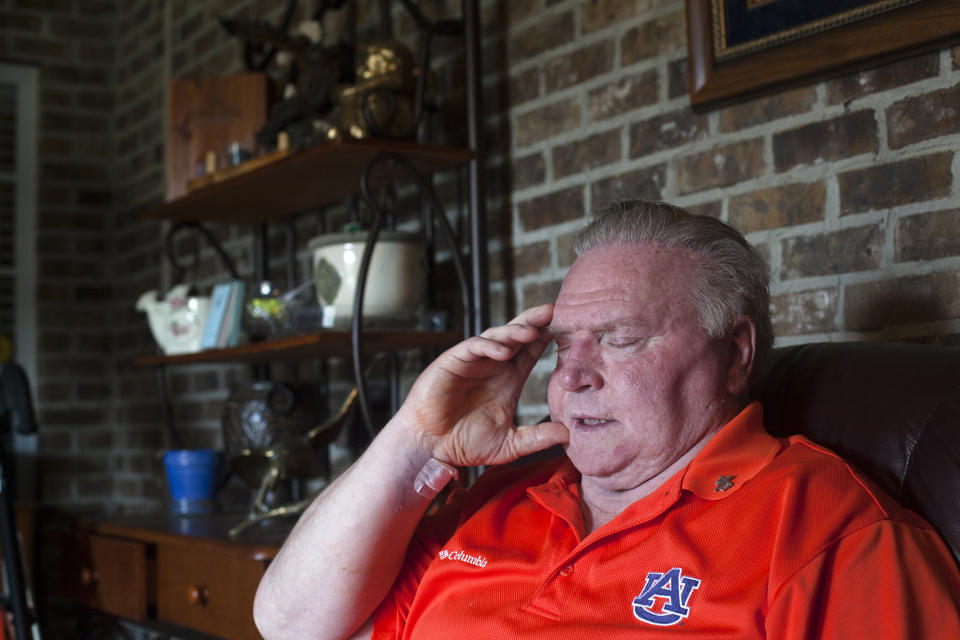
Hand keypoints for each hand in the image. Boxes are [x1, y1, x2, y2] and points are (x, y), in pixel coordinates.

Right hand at [394, 304, 568, 465]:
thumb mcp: (510, 444)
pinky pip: (473, 346)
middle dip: (534, 322)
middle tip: (553, 312)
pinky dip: (489, 346)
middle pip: (517, 336)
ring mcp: (473, 362)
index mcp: (508, 380)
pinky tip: (504, 351)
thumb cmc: (465, 444)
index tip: (568, 329)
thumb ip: (537, 438)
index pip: (530, 352)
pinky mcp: (453, 362)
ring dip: (514, 330)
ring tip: (531, 331)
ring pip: (497, 336)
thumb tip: (568, 435)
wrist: (431, 448)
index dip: (546, 339)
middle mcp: (493, 366)